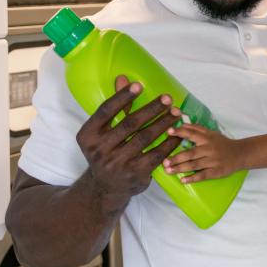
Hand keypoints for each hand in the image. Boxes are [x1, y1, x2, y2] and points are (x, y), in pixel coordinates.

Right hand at [75, 75, 182, 205]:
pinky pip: (156, 154)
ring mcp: (117, 163)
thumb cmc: (106, 152)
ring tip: (176, 113)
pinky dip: (169, 143)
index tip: (139, 85)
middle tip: (167, 99)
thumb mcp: (103, 132)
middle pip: (130, 123)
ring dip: (164, 123)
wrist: (106, 187)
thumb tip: (123, 78)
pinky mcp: (135, 174)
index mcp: (88, 135)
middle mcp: (99, 150)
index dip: (123, 97)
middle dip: (152, 109)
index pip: (106, 111)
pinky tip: (178, 134)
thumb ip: (115, 107)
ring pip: (146, 137)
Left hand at [163, 123, 246, 180]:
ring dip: (180, 168)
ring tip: (168, 171)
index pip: (192, 134)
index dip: (180, 133)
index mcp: (207, 138)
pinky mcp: (216, 172)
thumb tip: (181, 124)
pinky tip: (183, 180)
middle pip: (191, 153)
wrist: (240, 154)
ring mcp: (213, 161)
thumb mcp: (211, 133)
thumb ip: (196, 129)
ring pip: (194, 165)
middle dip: (176, 158)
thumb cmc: (222, 143)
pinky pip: (203, 175)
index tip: (168, 132)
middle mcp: (209, 149)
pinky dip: (193, 178)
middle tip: (164, 162)